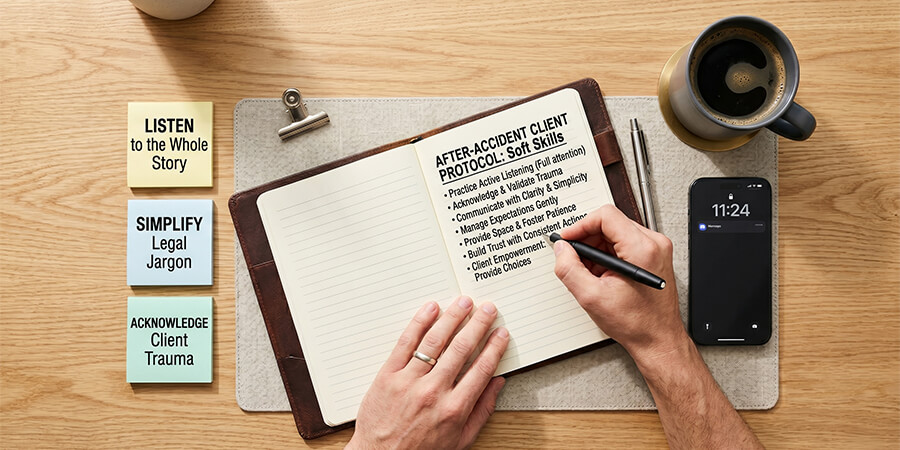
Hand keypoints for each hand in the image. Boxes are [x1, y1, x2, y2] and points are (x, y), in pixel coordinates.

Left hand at [347, 297, 508, 449]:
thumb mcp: (461, 439)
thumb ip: (482, 410)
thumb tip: (497, 383)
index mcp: (454, 408)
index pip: (481, 368)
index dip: (494, 347)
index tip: (501, 333)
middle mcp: (433, 392)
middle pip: (461, 349)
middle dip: (478, 324)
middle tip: (488, 308)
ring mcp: (409, 382)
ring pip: (435, 341)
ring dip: (452, 318)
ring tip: (464, 303)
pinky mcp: (388, 375)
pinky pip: (406, 343)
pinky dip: (419, 323)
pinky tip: (430, 310)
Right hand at [552, 204, 684, 362]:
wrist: (658, 339)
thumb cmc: (636, 323)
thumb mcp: (592, 297)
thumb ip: (569, 269)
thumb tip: (561, 250)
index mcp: (642, 249)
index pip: (605, 216)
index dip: (580, 226)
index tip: (567, 239)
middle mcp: (653, 244)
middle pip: (610, 223)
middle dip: (587, 239)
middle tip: (574, 258)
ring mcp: (656, 249)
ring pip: (616, 233)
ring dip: (597, 249)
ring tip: (590, 272)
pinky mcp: (654, 256)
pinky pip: (624, 244)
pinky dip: (608, 256)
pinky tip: (602, 275)